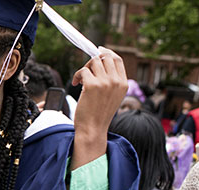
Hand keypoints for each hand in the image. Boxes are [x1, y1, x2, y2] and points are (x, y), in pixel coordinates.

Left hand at [70, 47, 127, 169]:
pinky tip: (75, 84)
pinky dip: (77, 75)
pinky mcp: (92, 85)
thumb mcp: (111, 96)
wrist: (93, 129)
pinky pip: (83, 71)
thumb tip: (99, 61)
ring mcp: (105, 82)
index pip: (117, 59)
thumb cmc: (98, 114)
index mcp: (123, 83)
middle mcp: (116, 81)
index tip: (98, 51)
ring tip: (80, 80)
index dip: (107, 53)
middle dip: (92, 60)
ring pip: (93, 62)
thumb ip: (110, 80)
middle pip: (105, 57)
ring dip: (84, 68)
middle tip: (85, 70)